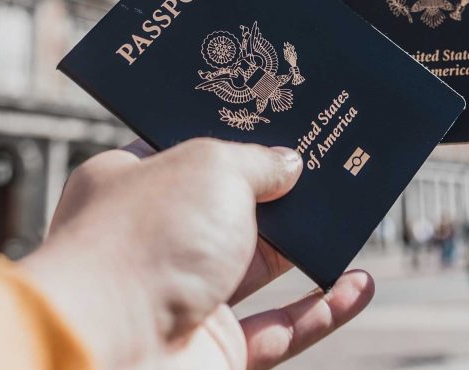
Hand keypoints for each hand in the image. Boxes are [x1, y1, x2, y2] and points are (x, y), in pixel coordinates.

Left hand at [19, 138, 374, 368]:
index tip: (280, 121)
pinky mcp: (214, 350)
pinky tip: (358, 286)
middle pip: (231, 209)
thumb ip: (257, 161)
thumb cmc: (145, 242)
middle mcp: (155, 241)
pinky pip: (280, 329)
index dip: (234, 135)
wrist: (110, 352)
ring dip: (309, 249)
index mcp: (132, 185)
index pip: (186, 150)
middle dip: (281, 192)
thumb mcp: (210, 168)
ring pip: (261, 269)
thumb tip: (288, 164)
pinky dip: (323, 310)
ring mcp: (184, 298)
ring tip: (354, 218)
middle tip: (329, 165)